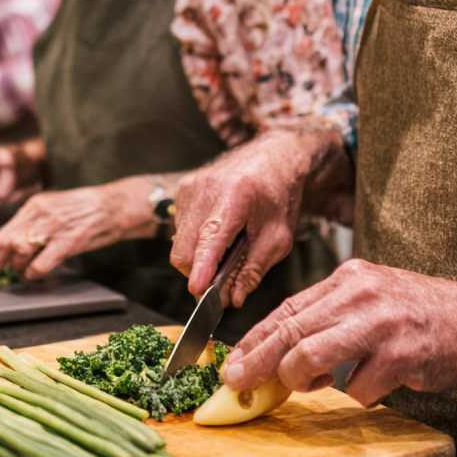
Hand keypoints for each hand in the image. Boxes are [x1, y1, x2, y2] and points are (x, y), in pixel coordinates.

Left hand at [0, 177, 156, 284]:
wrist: (114, 205)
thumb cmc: (86, 209)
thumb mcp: (54, 208)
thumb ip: (34, 223)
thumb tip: (14, 247)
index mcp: (34, 205)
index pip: (3, 231)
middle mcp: (39, 213)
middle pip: (4, 241)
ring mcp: (52, 227)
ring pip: (19, 251)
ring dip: (18, 268)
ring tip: (24, 272)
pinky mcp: (67, 241)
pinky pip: (40, 263)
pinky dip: (34, 273)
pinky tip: (37, 274)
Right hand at [171, 128, 338, 307]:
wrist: (272, 158)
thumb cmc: (278, 196)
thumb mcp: (278, 238)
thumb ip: (253, 270)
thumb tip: (233, 299)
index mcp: (235, 196)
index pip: (211, 238)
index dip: (202, 267)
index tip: (198, 289)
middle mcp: (205, 188)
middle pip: (184, 248)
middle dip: (197, 274)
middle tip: (217, 288)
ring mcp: (190, 187)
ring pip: (178, 242)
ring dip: (196, 258)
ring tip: (224, 251)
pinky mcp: (182, 188)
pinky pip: (179, 228)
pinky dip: (194, 241)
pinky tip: (216, 233)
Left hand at [223, 259, 456, 406]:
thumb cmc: (421, 310)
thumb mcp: (371, 295)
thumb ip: (332, 316)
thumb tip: (287, 352)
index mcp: (349, 277)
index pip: (288, 307)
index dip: (256, 336)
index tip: (234, 358)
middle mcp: (360, 294)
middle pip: (291, 331)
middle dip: (259, 360)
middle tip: (238, 381)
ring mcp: (380, 324)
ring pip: (313, 356)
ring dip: (303, 379)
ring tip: (311, 385)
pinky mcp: (401, 355)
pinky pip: (359, 387)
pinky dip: (361, 393)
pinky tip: (380, 381)